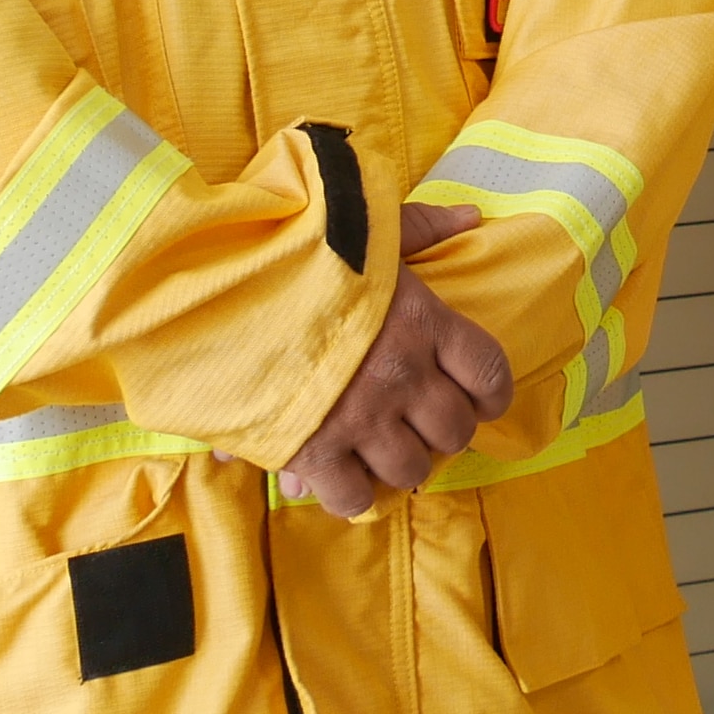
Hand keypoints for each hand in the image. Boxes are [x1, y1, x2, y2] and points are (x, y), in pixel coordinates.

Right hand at [279, 204, 507, 517]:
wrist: (221, 283)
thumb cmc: (300, 248)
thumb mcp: (368, 224)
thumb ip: (421, 225)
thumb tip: (472, 217)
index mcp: (425, 320)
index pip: (490, 372)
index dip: (492, 394)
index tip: (481, 399)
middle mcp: (403, 375)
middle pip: (454, 430)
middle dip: (445, 432)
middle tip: (423, 424)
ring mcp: (362, 418)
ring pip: (411, 469)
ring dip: (403, 464)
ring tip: (384, 450)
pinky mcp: (314, 450)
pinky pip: (353, 496)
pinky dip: (354, 494)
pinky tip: (345, 478)